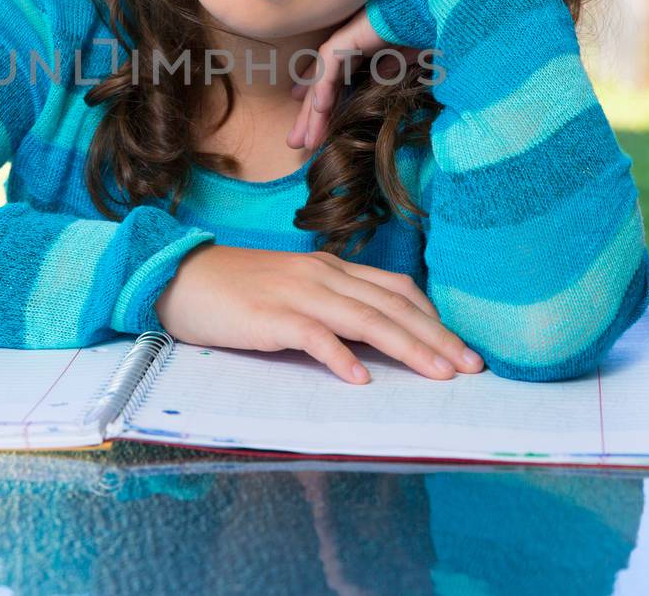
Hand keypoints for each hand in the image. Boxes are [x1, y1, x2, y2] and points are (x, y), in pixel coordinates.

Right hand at [154, 244, 484, 383]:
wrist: (177, 277)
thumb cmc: (236, 291)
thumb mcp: (293, 291)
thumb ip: (333, 307)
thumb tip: (375, 341)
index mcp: (331, 268)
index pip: (396, 289)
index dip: (434, 318)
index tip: (464, 349)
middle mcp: (322, 275)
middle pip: (391, 306)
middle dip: (436, 338)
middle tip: (471, 368)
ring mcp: (296, 293)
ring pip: (364, 319)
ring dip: (406, 348)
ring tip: (437, 374)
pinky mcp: (268, 316)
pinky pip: (312, 335)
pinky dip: (339, 356)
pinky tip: (360, 379)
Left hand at [286, 6, 421, 151]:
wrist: (431, 9)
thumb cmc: (422, 29)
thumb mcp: (403, 58)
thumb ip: (388, 67)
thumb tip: (379, 76)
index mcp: (359, 50)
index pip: (334, 82)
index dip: (322, 104)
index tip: (312, 128)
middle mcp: (347, 45)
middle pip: (322, 86)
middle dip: (310, 116)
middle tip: (297, 142)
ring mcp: (345, 40)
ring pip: (322, 80)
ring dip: (313, 111)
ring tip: (304, 139)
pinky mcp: (348, 35)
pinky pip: (330, 65)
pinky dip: (325, 87)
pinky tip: (321, 109)